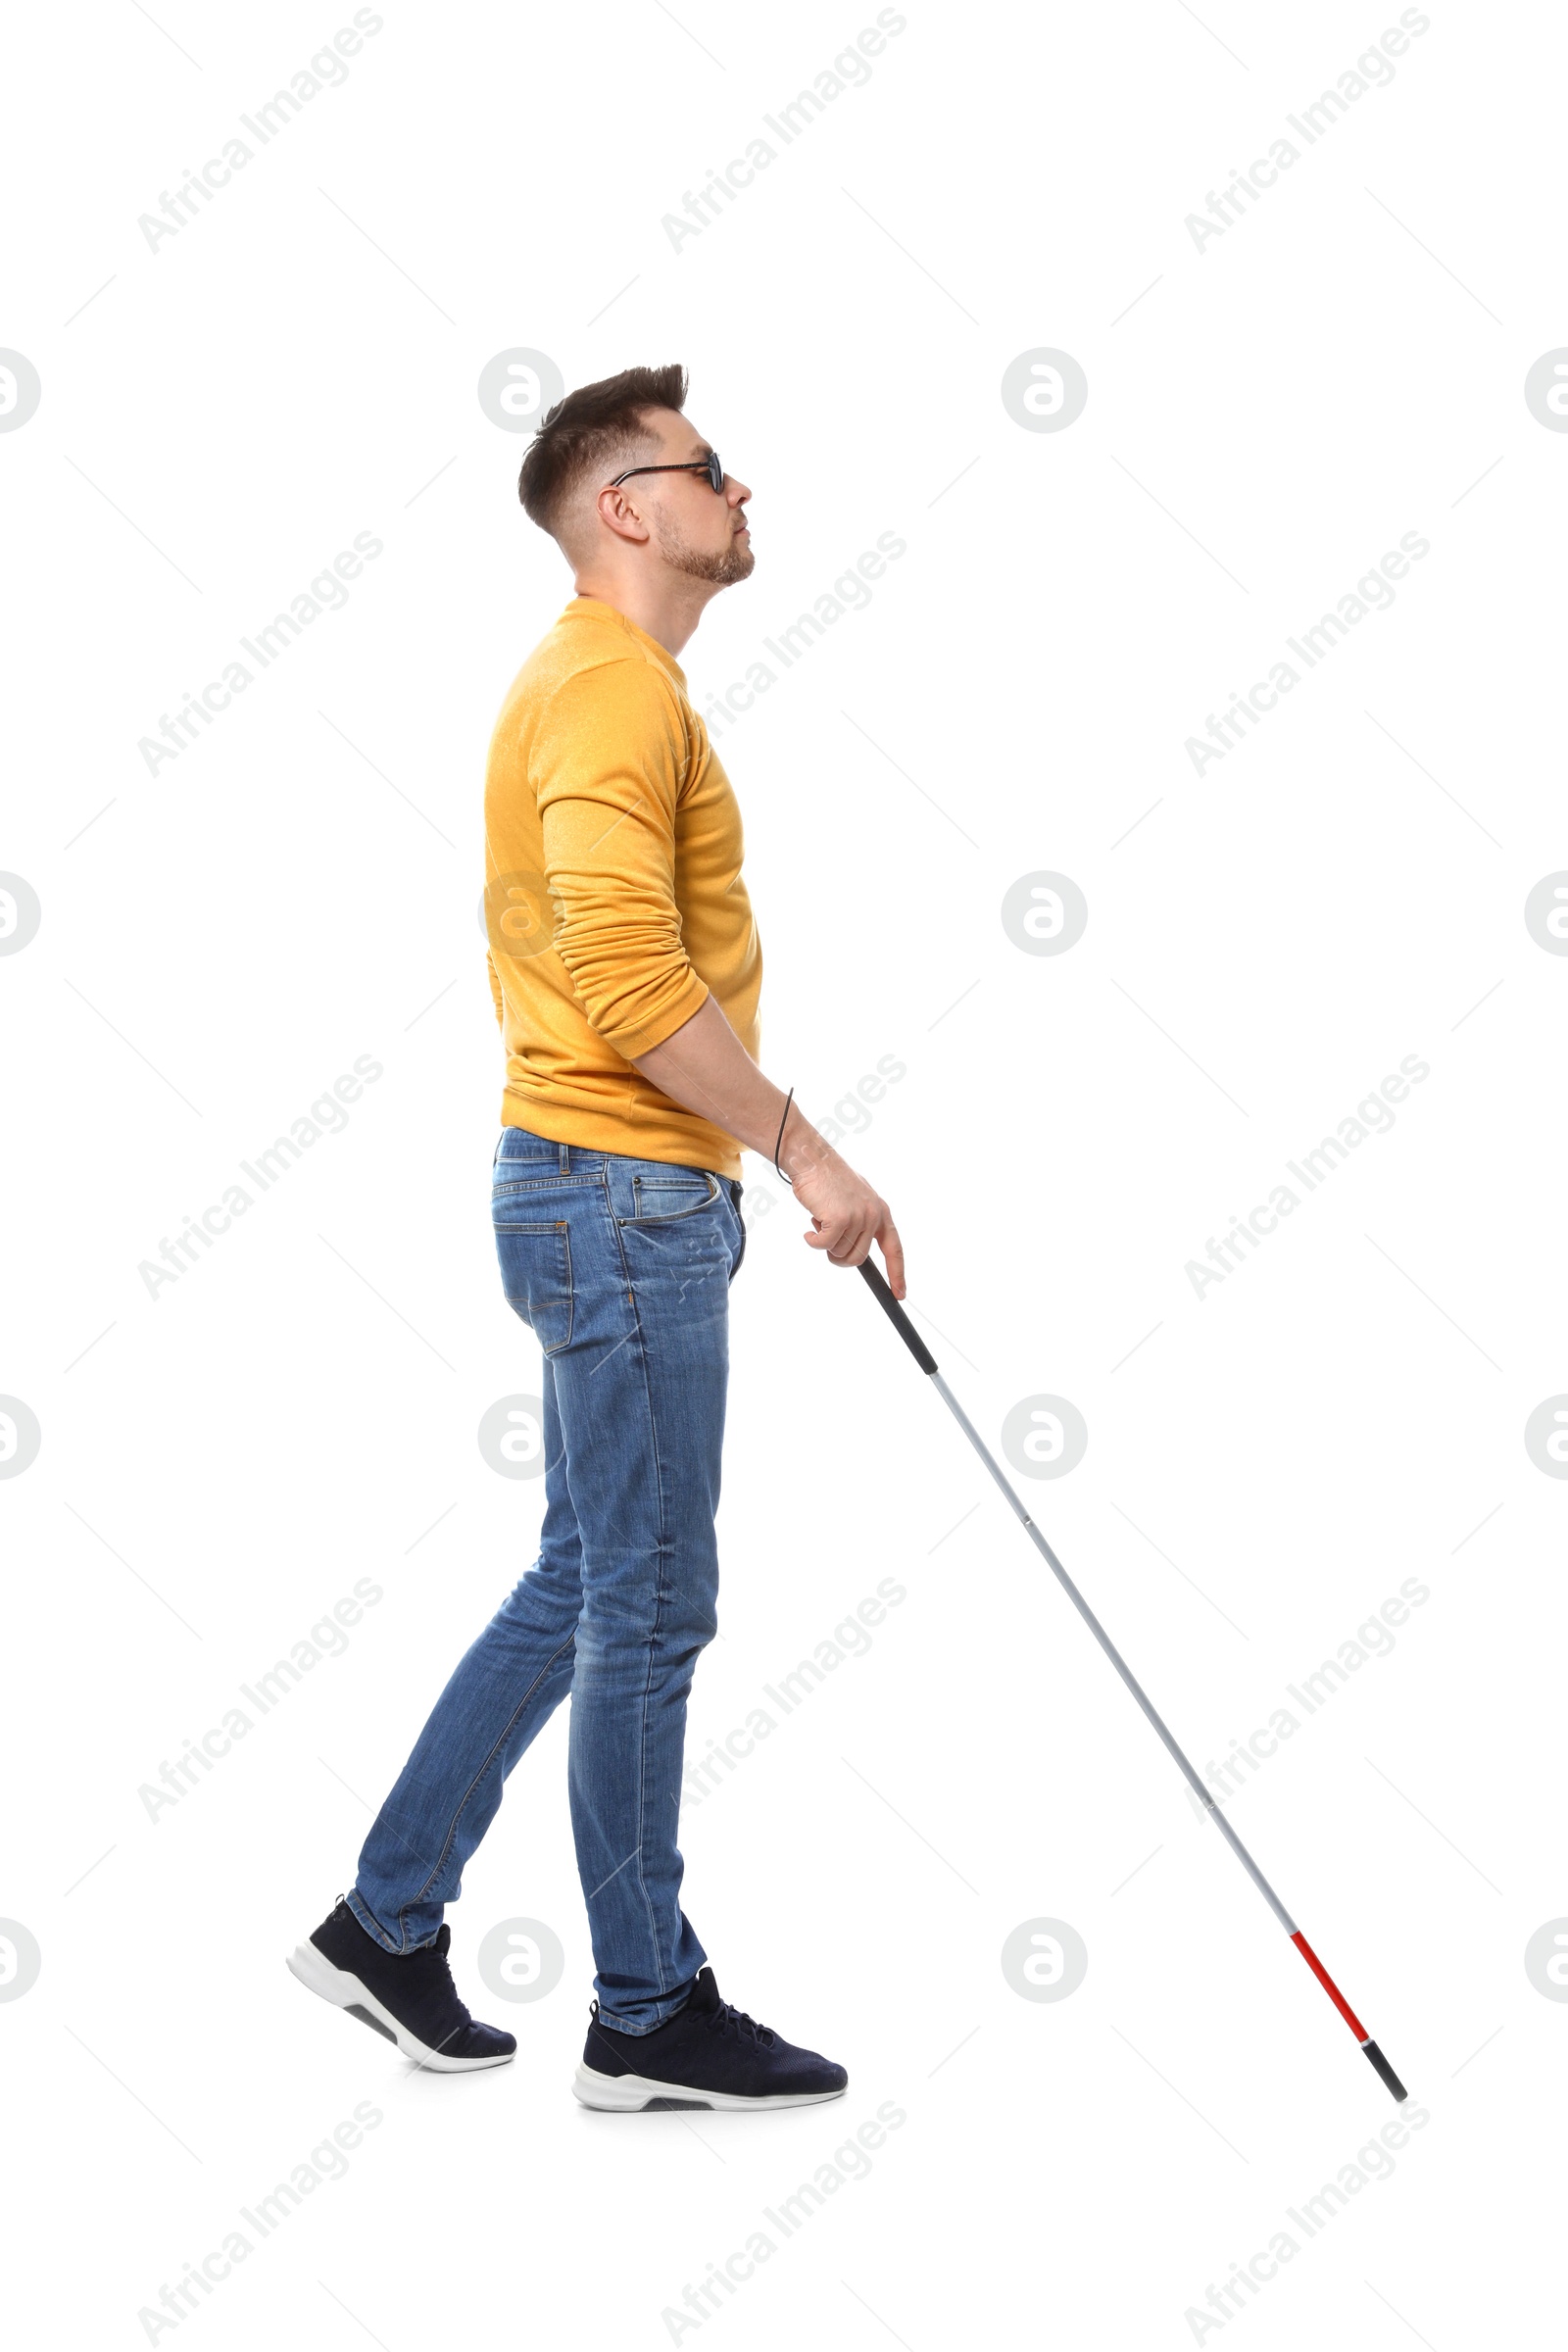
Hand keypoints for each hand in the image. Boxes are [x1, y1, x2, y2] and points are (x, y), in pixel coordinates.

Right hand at [790, 1147, 906, 1297]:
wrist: (813, 1160)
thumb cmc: (828, 1181)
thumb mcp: (854, 1201)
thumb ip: (860, 1223)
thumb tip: (855, 1250)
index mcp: (881, 1212)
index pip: (895, 1250)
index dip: (897, 1274)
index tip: (899, 1293)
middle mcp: (874, 1215)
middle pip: (859, 1259)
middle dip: (839, 1257)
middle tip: (826, 1241)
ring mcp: (858, 1217)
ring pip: (840, 1254)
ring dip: (825, 1245)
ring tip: (819, 1223)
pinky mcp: (840, 1219)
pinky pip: (824, 1246)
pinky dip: (813, 1241)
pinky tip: (809, 1229)